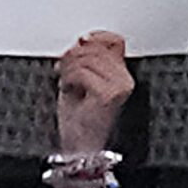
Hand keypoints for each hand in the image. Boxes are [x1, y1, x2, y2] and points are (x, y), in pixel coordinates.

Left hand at [53, 31, 131, 156]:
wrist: (79, 148)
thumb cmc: (78, 120)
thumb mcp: (80, 82)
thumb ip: (85, 61)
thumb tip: (82, 40)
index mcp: (122, 75)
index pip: (114, 40)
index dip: (93, 38)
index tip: (78, 44)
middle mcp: (126, 80)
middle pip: (96, 47)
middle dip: (73, 56)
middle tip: (62, 70)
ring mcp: (120, 87)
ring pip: (87, 58)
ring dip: (68, 69)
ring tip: (66, 84)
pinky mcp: (109, 94)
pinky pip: (82, 72)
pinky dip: (68, 80)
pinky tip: (68, 91)